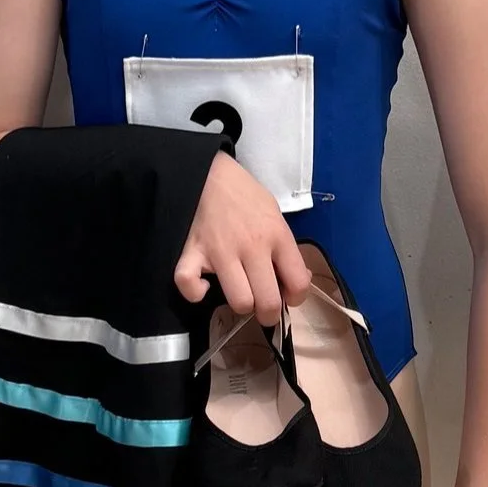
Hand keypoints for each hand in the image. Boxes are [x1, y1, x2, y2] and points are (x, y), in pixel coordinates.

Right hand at [175, 151, 309, 324]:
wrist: (208, 172)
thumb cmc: (244, 195)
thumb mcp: (275, 215)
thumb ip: (286, 249)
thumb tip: (295, 282)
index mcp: (277, 235)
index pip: (298, 283)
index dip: (296, 298)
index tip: (287, 296)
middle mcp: (252, 247)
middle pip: (267, 302)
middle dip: (269, 314)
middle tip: (263, 306)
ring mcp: (220, 251)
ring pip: (238, 302)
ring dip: (240, 305)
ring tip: (239, 293)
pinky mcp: (191, 252)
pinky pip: (189, 285)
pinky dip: (195, 292)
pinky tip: (203, 286)